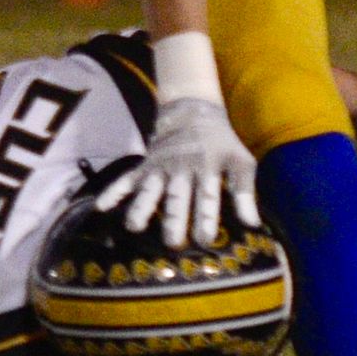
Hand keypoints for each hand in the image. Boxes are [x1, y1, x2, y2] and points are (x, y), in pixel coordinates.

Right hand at [93, 94, 259, 250]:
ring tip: (134, 226)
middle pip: (177, 197)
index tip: (205, 239)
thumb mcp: (240, 162)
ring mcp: (160, 167)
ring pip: (150, 190)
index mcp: (208, 168)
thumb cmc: (221, 144)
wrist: (192, 112)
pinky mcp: (145, 166)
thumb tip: (254, 226)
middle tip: (173, 243)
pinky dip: (114, 192)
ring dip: (142, 207)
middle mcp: (182, 169)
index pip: (208, 195)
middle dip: (174, 219)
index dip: (206, 217)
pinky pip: (127, 179)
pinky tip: (102, 207)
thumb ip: (245, 193)